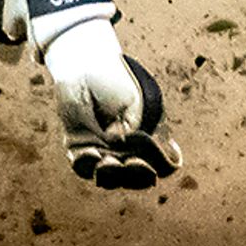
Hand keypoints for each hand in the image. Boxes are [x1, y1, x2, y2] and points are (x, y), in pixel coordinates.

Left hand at [42, 17, 180, 189]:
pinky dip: (87, 165)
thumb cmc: (115, 80)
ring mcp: (105, 153)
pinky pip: (83, 168)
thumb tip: (122, 145)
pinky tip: (89, 153)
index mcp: (151, 139)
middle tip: (128, 162)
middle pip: (139, 179)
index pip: (165, 165)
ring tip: (106, 162)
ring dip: (111, 175)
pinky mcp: (80, 149)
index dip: (160, 161)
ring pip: (111, 180)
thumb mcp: (132, 100)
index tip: (143, 138)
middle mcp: (129, 151)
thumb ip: (134, 125)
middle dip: (135, 176)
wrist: (85, 65)